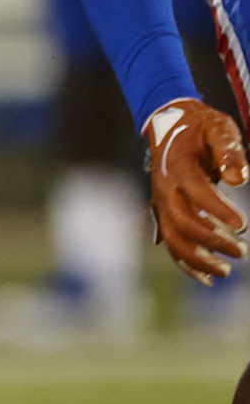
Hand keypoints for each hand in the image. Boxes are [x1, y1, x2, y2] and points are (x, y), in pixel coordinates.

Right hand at [143, 98, 248, 282]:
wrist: (169, 124)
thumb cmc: (199, 127)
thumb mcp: (218, 129)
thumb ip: (229, 151)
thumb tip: (238, 180)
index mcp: (178, 166)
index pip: (197, 193)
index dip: (218, 211)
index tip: (243, 224)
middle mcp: (165, 188)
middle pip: (183, 222)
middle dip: (212, 241)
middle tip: (242, 250)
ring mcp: (162, 203)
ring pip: (173, 239)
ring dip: (198, 259)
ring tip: (227, 271)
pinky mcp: (164, 213)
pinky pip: (170, 243)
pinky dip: (186, 264)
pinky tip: (208, 279)